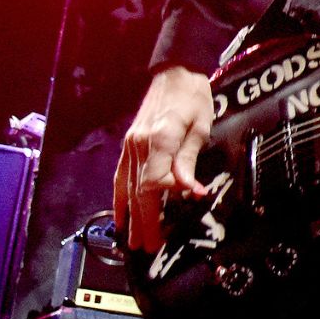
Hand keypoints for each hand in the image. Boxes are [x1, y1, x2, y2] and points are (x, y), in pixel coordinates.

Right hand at [112, 65, 215, 253]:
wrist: (175, 71)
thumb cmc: (193, 96)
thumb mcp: (200, 127)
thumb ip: (189, 161)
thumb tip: (190, 192)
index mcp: (159, 141)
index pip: (153, 183)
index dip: (161, 207)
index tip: (170, 224)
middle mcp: (140, 145)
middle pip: (138, 192)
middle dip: (143, 222)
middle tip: (147, 247)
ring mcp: (131, 145)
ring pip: (126, 187)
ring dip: (129, 216)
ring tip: (130, 239)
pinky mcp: (129, 143)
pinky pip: (120, 176)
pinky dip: (119, 197)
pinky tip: (120, 213)